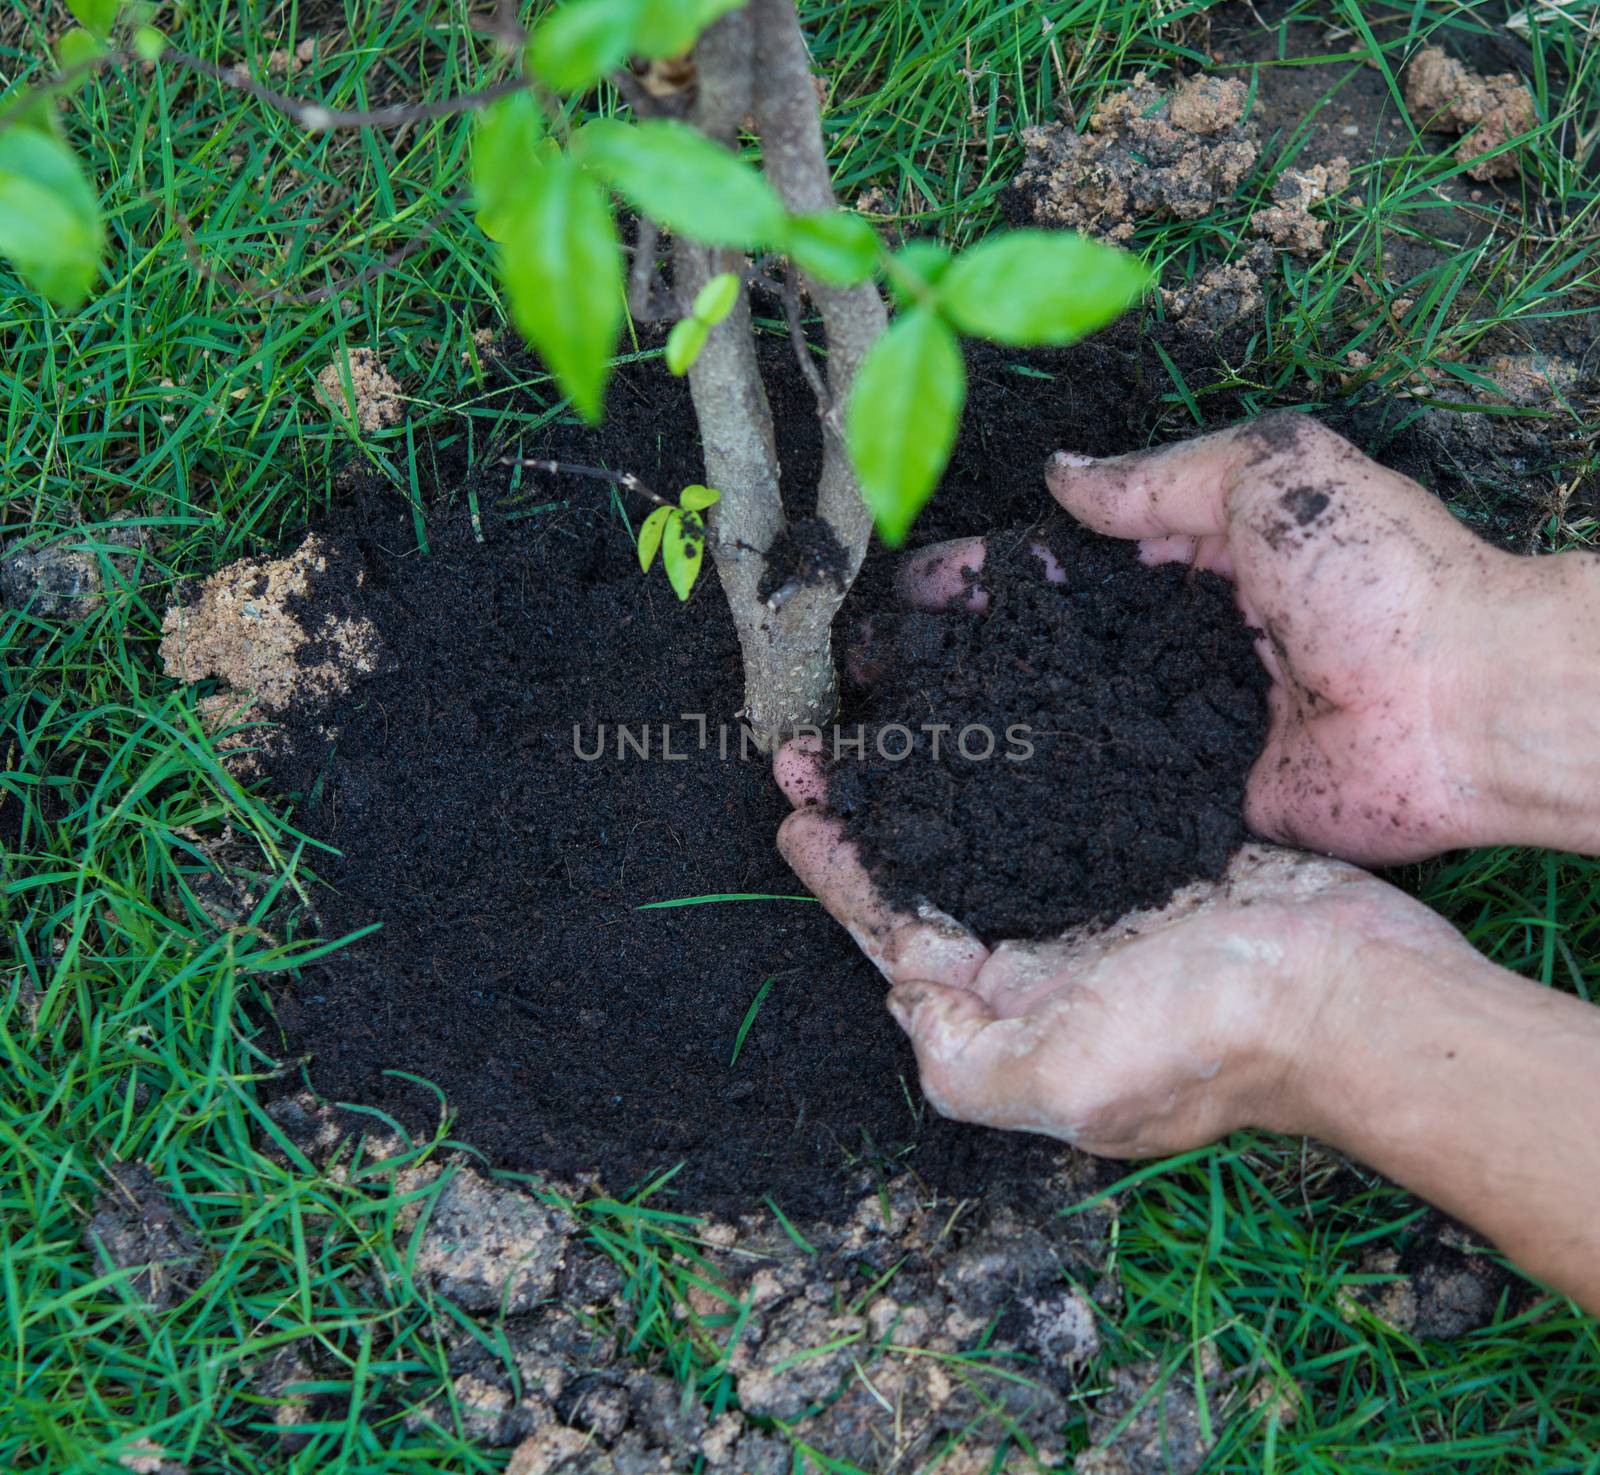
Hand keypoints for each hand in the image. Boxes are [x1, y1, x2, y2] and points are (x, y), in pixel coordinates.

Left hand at [774, 748, 1479, 1156]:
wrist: (1358, 993)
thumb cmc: (1214, 1039)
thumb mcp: (1066, 1082)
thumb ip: (962, 1057)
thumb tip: (900, 995)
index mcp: (1015, 1012)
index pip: (901, 936)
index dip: (842, 875)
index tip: (794, 809)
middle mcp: (1048, 958)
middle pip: (937, 875)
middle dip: (873, 813)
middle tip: (820, 744)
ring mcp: (1101, 901)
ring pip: (992, 827)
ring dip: (937, 777)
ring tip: (889, 714)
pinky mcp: (1153, 848)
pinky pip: (1065, 797)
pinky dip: (1020, 760)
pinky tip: (996, 713)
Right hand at [904, 413, 1599, 863]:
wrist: (1462, 705)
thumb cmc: (1376, 574)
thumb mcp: (1268, 475)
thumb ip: (1156, 478)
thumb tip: (1057, 478)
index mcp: (1191, 557)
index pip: (1062, 562)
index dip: (986, 573)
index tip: (912, 587)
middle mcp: (1173, 644)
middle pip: (1046, 646)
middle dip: (963, 652)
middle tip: (876, 670)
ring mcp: (1180, 726)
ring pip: (1060, 721)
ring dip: (984, 724)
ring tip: (896, 735)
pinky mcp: (1195, 800)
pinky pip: (1103, 792)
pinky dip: (1040, 795)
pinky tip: (965, 803)